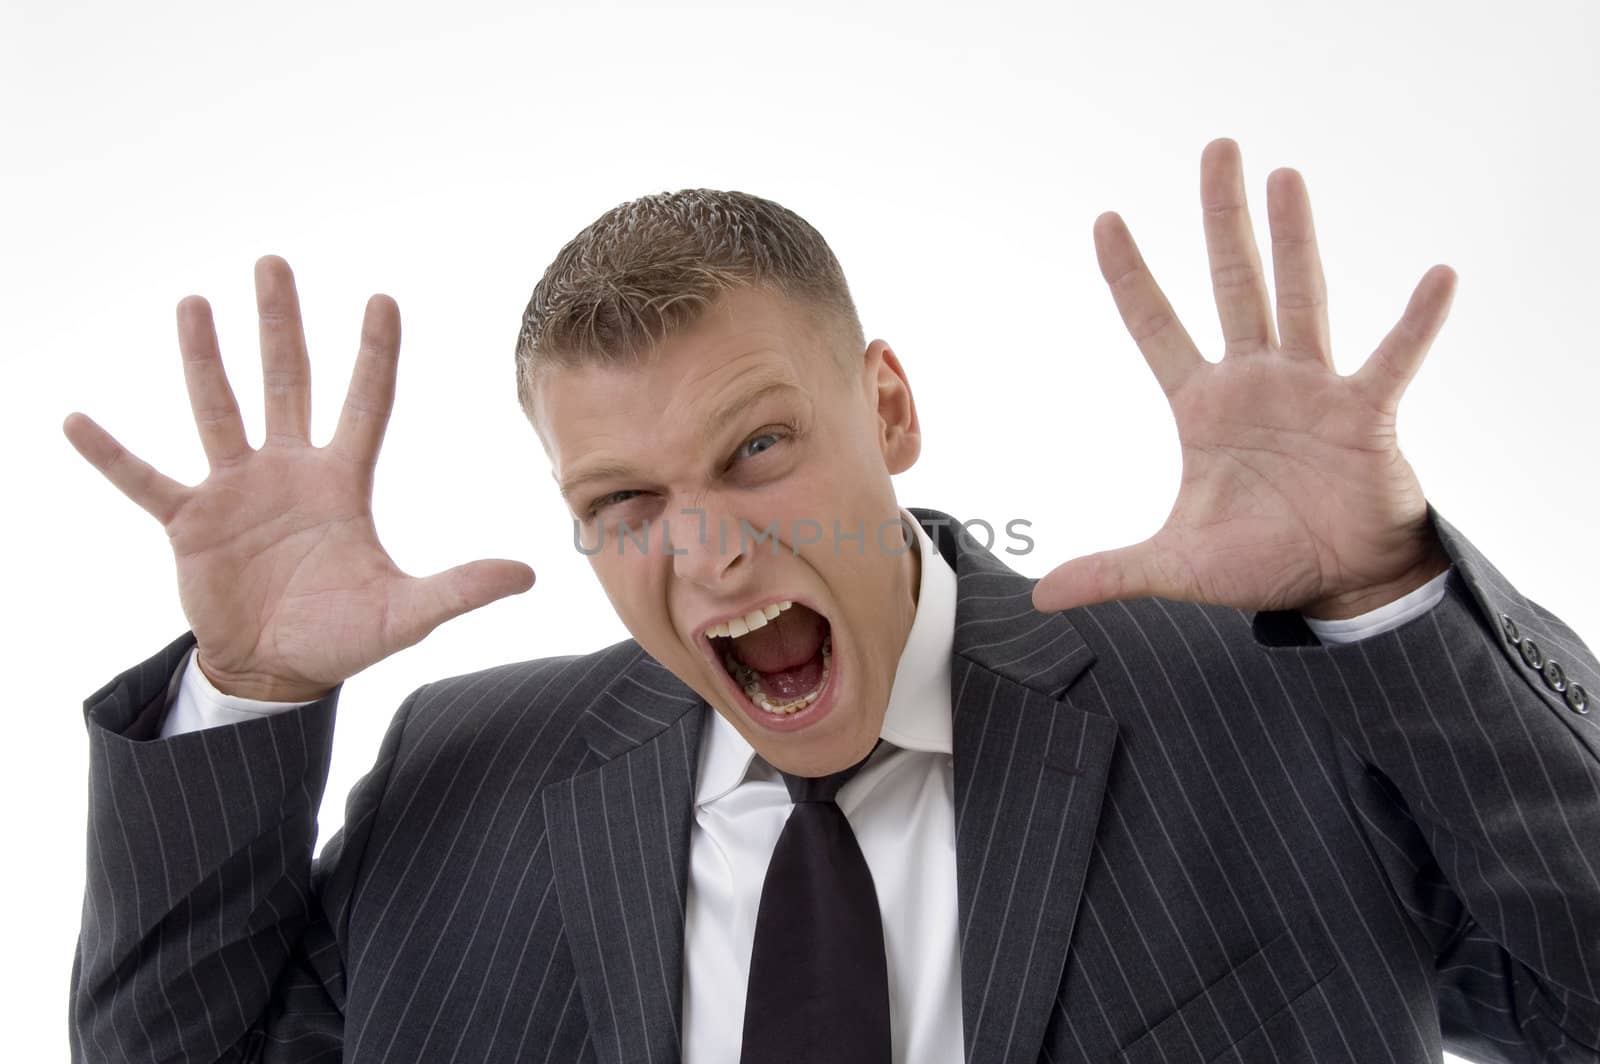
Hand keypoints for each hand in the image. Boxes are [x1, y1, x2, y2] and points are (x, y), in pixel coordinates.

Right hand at [63, 256, 534, 700]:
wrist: (278, 670)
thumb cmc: (343, 634)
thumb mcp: (405, 615)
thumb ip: (459, 590)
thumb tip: (528, 575)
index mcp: (343, 483)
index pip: (366, 402)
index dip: (375, 354)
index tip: (382, 298)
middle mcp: (289, 471)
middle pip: (286, 382)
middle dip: (280, 324)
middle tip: (274, 261)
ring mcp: (236, 491)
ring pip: (218, 410)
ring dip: (204, 359)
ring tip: (194, 302)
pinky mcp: (190, 523)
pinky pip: (144, 481)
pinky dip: (111, 455)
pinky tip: (76, 420)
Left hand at [1033, 138, 1453, 619]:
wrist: (1338, 584)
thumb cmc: (1260, 563)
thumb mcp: (1175, 568)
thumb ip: (1112, 571)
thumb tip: (1042, 596)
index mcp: (1202, 406)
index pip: (1155, 326)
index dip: (1130, 275)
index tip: (1105, 219)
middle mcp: (1255, 382)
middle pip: (1231, 283)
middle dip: (1222, 219)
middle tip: (1217, 148)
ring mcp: (1312, 389)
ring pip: (1300, 297)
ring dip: (1295, 239)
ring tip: (1285, 175)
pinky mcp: (1365, 413)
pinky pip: (1393, 359)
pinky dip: (1415, 322)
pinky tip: (1437, 277)